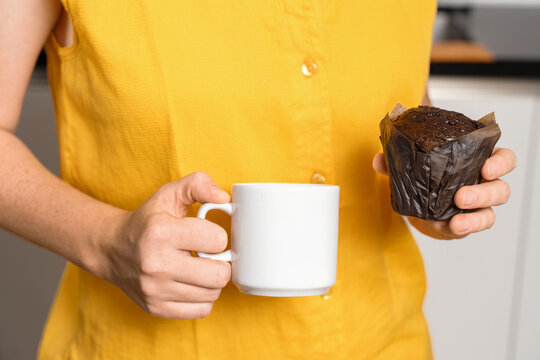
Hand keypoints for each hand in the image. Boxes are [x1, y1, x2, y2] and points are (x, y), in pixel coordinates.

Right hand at [101, 172, 231, 318]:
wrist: (112, 249)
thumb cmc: (148, 220)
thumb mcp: (169, 193)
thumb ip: (199, 184)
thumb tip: (224, 197)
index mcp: (161, 232)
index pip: (217, 241)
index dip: (218, 236)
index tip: (206, 235)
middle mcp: (156, 264)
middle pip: (219, 275)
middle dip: (221, 262)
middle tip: (209, 255)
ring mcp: (155, 290)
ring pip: (212, 294)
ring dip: (211, 280)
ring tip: (198, 267)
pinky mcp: (156, 308)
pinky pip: (202, 310)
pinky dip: (203, 297)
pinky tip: (191, 282)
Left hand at [372, 147, 515, 239]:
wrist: (416, 202)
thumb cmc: (423, 176)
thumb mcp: (409, 165)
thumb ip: (395, 161)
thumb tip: (379, 160)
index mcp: (477, 160)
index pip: (503, 159)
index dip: (500, 163)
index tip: (486, 168)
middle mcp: (483, 184)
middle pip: (500, 189)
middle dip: (484, 194)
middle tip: (461, 197)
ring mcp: (477, 207)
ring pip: (490, 213)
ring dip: (474, 218)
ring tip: (456, 222)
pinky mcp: (467, 224)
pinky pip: (471, 229)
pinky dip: (458, 229)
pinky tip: (444, 228)